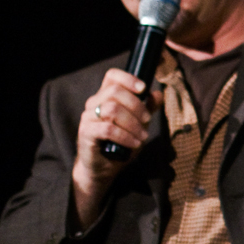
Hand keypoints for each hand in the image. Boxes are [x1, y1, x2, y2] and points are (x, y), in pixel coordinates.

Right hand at [71, 69, 162, 230]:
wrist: (103, 167)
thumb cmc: (120, 141)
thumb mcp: (139, 122)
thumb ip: (148, 107)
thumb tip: (158, 93)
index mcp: (105, 96)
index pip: (112, 76)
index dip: (128, 78)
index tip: (143, 88)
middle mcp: (93, 103)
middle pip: (114, 92)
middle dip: (136, 105)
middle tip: (147, 119)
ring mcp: (88, 118)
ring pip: (112, 109)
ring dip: (133, 123)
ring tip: (142, 135)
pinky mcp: (86, 133)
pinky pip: (108, 129)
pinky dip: (126, 136)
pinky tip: (135, 143)